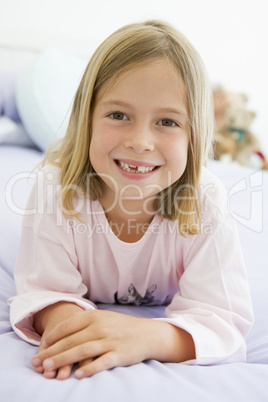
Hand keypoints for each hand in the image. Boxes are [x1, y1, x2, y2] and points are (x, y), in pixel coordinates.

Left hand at [32, 308, 194, 378]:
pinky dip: (89, 369)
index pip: (68, 326)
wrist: (147, 334)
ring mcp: (110, 340)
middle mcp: (101, 327)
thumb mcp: (103, 319)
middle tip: (37, 362)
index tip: (41, 347)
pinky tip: (77, 375)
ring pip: (82, 351)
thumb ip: (84, 324)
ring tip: (49, 369)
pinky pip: (102, 362)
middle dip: (52, 352)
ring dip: (63, 360)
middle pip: (71, 340)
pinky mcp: (120, 354)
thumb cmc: (120, 327)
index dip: (52, 337)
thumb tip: (62, 334)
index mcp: (95, 316)